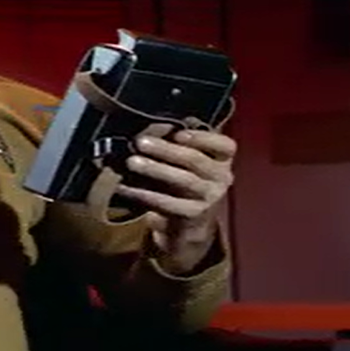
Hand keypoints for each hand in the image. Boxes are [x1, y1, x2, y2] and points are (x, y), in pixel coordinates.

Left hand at [114, 129, 235, 272]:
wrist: (188, 224)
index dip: (202, 138)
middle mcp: (221, 178)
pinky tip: (124, 187)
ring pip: (183, 180)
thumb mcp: (187, 160)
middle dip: (166, 149)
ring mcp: (209, 198)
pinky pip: (167, 203)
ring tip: (131, 162)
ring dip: (155, 169)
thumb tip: (155, 126)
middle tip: (140, 142)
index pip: (225, 145)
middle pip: (195, 160)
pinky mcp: (193, 215)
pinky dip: (144, 194)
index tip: (177, 133)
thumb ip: (179, 142)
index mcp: (222, 159)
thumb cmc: (184, 180)